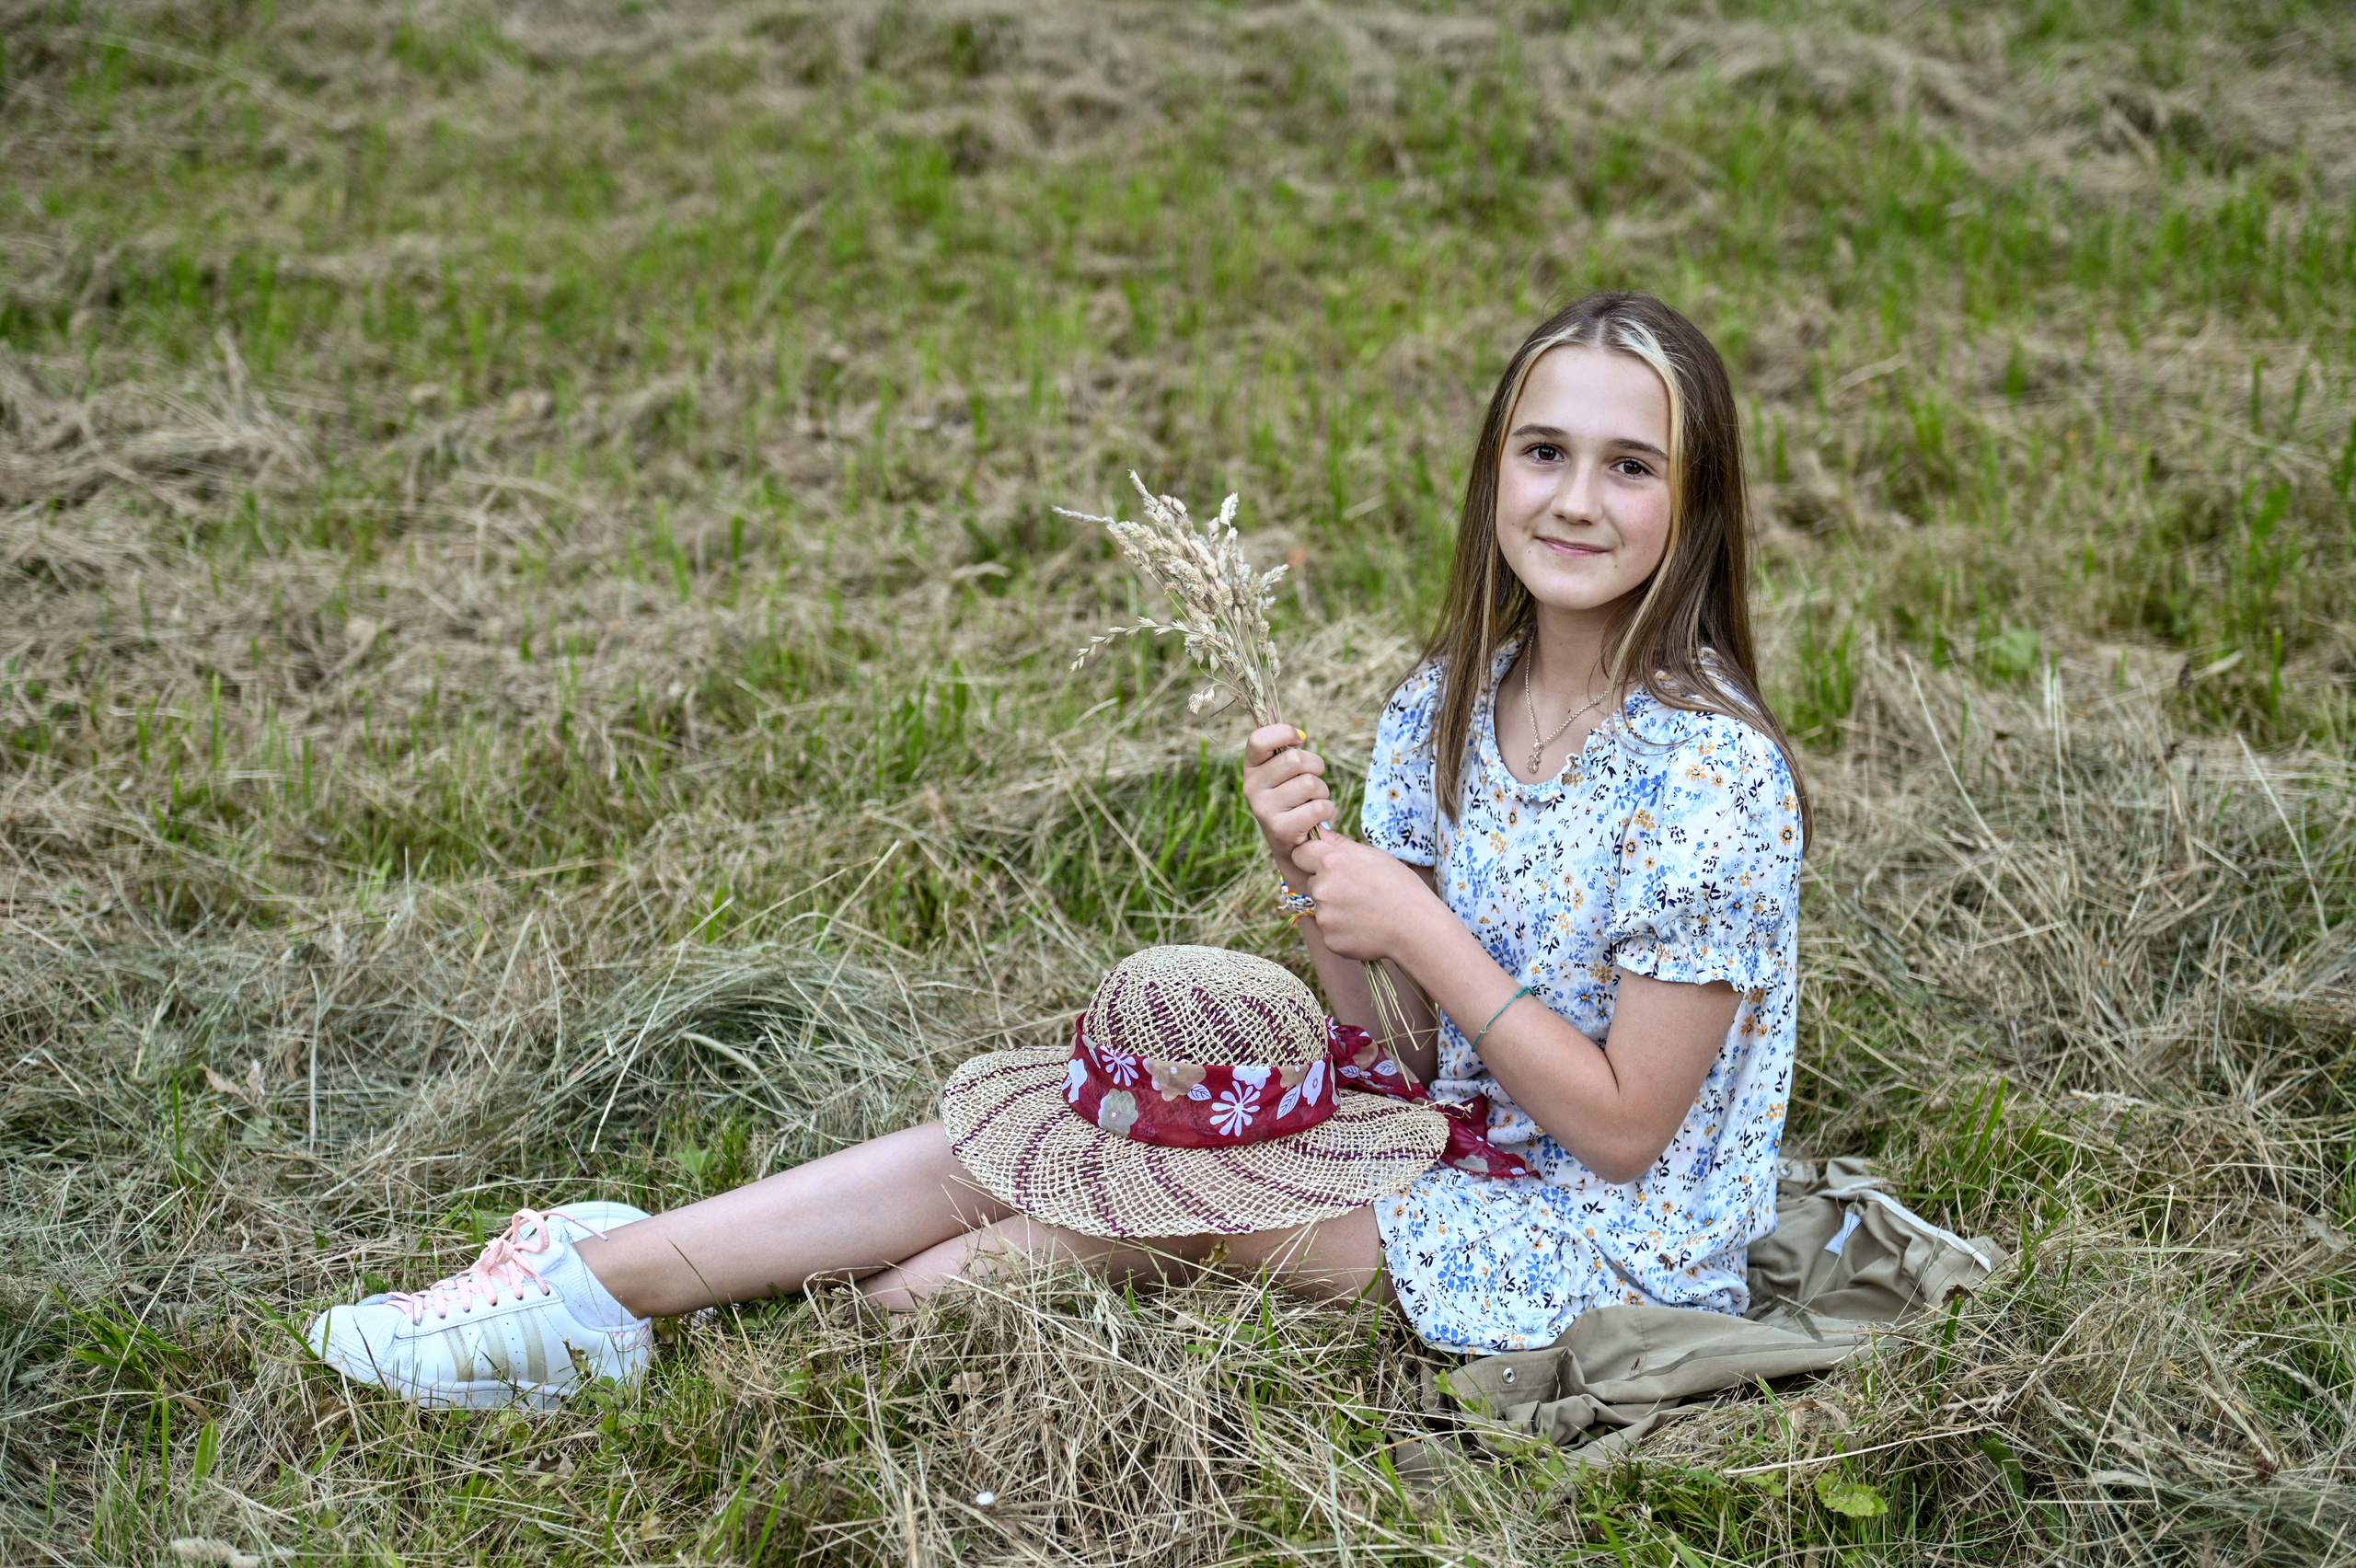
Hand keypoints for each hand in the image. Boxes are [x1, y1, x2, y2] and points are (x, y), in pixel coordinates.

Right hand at [1243, 725, 1335, 854]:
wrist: (1292, 846)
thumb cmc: (1293, 799)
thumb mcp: (1283, 771)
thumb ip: (1282, 746)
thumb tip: (1285, 722)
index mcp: (1251, 768)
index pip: (1259, 740)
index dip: (1284, 733)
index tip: (1299, 740)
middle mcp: (1251, 787)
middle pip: (1295, 759)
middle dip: (1315, 766)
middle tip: (1312, 780)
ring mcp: (1264, 809)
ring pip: (1310, 783)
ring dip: (1322, 791)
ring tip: (1312, 801)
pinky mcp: (1280, 830)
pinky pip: (1318, 807)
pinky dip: (1326, 810)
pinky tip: (1315, 818)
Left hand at [1288, 833, 1439, 962]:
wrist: (1416, 928)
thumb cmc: (1400, 887)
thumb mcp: (1374, 856)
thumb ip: (1341, 844)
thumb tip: (1319, 831)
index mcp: (1332, 862)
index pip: (1300, 853)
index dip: (1312, 858)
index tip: (1324, 863)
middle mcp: (1322, 889)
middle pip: (1312, 883)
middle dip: (1328, 885)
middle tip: (1358, 892)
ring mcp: (1324, 917)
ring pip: (1321, 908)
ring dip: (1336, 909)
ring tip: (1366, 911)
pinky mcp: (1329, 940)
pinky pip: (1329, 931)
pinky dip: (1342, 931)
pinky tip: (1365, 928)